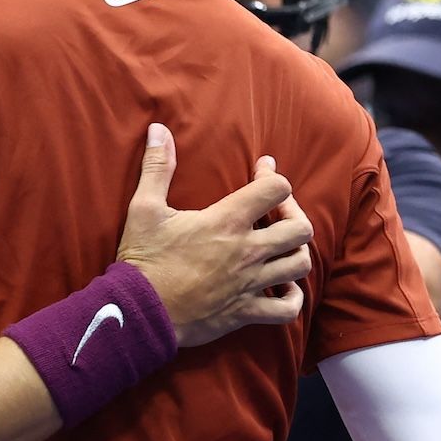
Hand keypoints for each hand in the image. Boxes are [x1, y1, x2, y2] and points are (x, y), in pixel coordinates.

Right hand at [117, 124, 311, 346]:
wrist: (140, 311)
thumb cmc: (143, 258)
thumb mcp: (144, 207)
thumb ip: (157, 167)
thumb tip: (159, 129)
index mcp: (227, 221)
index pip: (275, 189)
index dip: (272, 174)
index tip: (261, 170)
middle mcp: (247, 251)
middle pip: (300, 228)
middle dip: (293, 214)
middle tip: (275, 211)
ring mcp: (250, 283)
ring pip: (299, 265)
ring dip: (295, 252)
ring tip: (279, 247)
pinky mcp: (245, 311)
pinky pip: (287, 309)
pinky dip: (291, 298)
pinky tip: (280, 288)